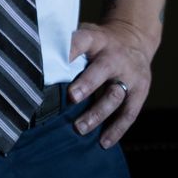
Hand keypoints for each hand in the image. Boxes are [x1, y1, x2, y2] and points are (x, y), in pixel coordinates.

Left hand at [66, 19, 154, 148]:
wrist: (135, 39)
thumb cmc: (100, 44)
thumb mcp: (87, 35)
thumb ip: (68, 47)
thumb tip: (36, 64)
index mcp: (97, 39)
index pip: (83, 40)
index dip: (71, 50)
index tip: (54, 61)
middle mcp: (115, 56)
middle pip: (103, 69)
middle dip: (88, 83)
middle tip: (72, 97)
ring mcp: (130, 75)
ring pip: (115, 95)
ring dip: (97, 113)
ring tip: (80, 128)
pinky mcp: (140, 91)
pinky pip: (129, 113)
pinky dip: (117, 129)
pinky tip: (104, 142)